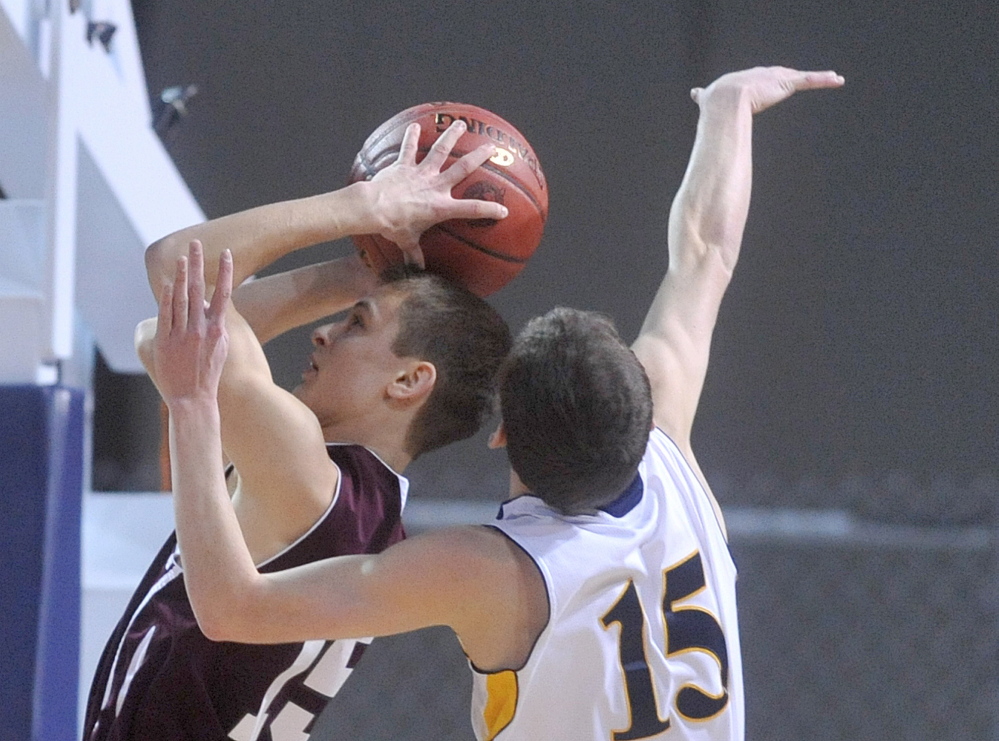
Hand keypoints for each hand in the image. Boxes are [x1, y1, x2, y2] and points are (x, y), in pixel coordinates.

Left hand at [153, 240, 232, 404]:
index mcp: (218, 330)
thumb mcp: (221, 348)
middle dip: (197, 264)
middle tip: (196, 243)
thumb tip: (209, 305)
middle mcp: (200, 329)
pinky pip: (166, 314)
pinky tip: (167, 283)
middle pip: (198, 289)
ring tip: (181, 257)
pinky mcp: (165, 341)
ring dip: (180, 275)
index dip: (225, 272)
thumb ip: (216, 324)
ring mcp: (182, 334)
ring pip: (181, 298)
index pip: (223, 294)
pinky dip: (166, 297)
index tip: (226, 253)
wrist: (193, 398)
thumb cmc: (209, 374)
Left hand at [367, 120, 508, 266]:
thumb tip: (417, 269)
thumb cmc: (393, 226)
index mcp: (441, 207)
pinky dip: (411, 137)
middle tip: (491, 147)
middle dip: (479, 157)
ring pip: (440, 150)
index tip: (504, 210)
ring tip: (461, 124)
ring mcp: (420, 173)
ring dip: (451, 136)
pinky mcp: (404, 165)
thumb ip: (414, 254)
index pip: (471, 209)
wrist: (374, 208)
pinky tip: (415, 126)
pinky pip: (409, 149)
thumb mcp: (407, 242)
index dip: (489, 209)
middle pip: (462, 168)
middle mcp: (435, 186)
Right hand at [691, 66, 843, 114]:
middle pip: (783, 74)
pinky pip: (809, 81)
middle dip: (794, 77)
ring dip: (818, 78)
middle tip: (804, 78)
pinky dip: (824, 80)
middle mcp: (762, 75)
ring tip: (833, 78)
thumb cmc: (715, 104)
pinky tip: (837, 80)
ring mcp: (775, 79)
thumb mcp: (710, 98)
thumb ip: (703, 96)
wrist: (723, 102)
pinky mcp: (786, 83)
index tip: (775, 77)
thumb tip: (693, 92)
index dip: (768, 78)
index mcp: (745, 79)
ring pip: (801, 78)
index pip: (760, 77)